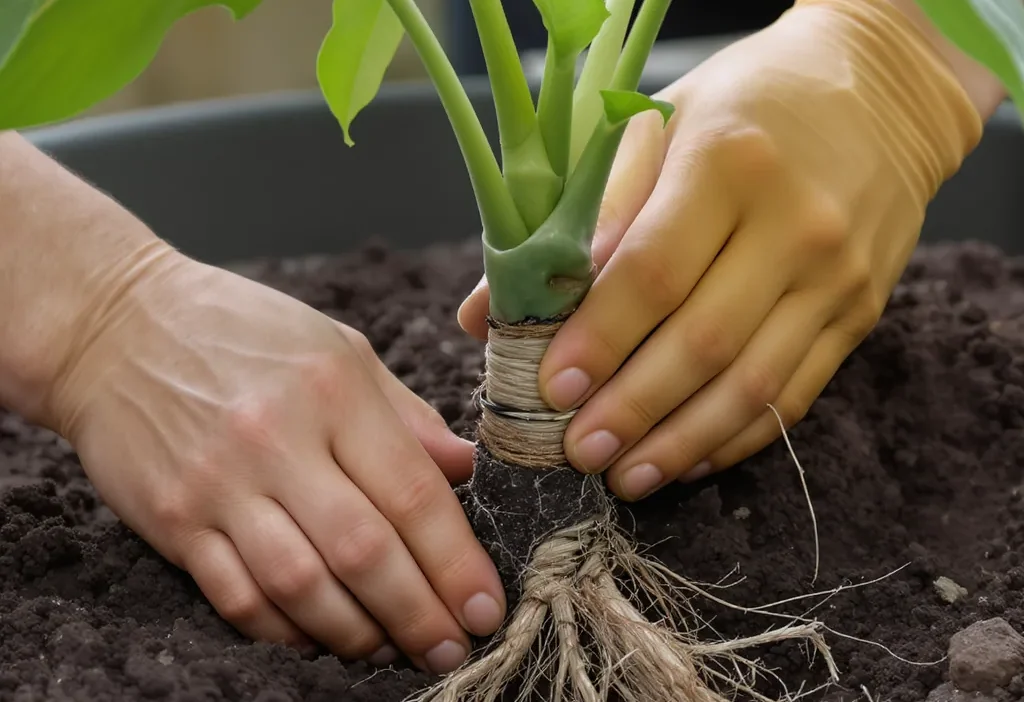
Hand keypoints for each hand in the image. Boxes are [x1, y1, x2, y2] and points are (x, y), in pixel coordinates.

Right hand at [45, 251, 504, 672]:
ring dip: (357, 633)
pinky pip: (237, 596)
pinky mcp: (172, 519)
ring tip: (392, 650)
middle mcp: (276, 439)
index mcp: (333, 390)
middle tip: (452, 651)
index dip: (457, 561)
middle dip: (419, 614)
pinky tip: (319, 637)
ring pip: (302, 586)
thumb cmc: (242, 331)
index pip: (412, 493)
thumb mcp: (339, 347)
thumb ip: (404, 415)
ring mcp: (218, 484)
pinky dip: (285, 630)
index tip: (486, 606)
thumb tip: (464, 469)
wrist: (116, 326)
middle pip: (364, 552)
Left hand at [460, 0, 984, 498]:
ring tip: (624, 477)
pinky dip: (735, 437)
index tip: (549, 388)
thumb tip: (490, 311)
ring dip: (680, 442)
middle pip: (701, 342)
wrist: (882, 89)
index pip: (652, 271)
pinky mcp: (860, 313)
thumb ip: (579, 218)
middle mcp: (793, 224)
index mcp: (728, 162)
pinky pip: (794, 394)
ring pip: (750, 385)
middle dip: (631, 409)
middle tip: (577, 452)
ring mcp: (836, 276)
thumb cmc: (746, 102)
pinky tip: (688, 460)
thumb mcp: (657, 124)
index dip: (598, 338)